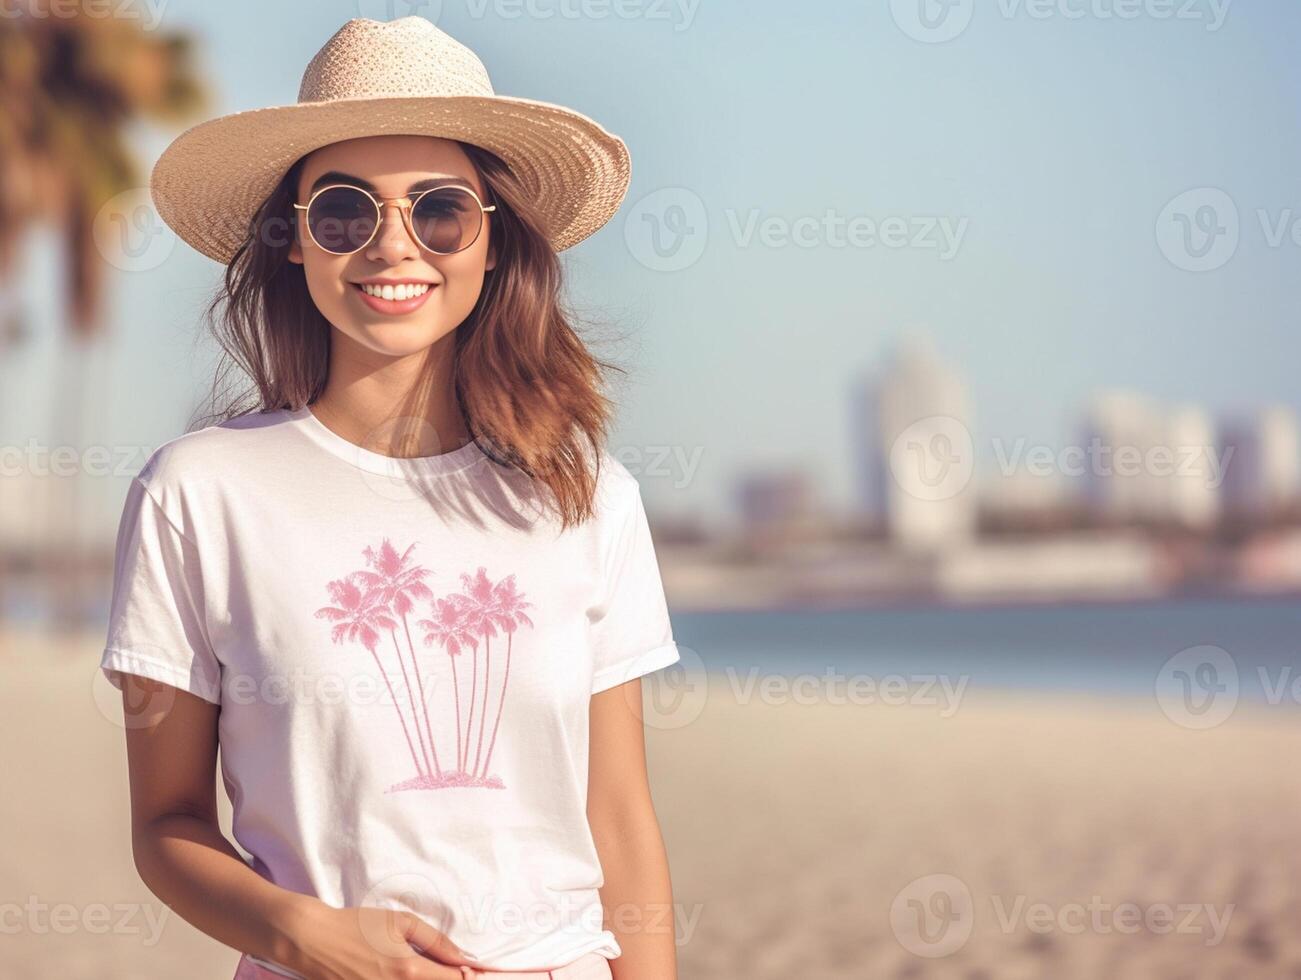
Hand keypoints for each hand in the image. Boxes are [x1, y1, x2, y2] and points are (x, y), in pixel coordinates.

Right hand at [281, 900, 482, 978]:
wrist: (314, 940)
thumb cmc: (358, 925)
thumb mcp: (401, 922)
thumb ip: (436, 940)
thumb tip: (464, 957)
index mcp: (409, 970)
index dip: (465, 974)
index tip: (469, 968)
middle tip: (444, 968)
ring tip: (416, 970)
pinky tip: (395, 974)